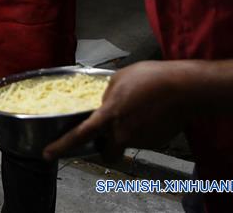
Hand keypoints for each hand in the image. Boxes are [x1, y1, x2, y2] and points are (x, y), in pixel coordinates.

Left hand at [43, 61, 192, 161]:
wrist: (184, 88)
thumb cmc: (150, 78)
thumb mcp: (119, 78)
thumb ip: (107, 94)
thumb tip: (105, 102)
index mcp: (108, 116)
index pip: (79, 136)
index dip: (61, 147)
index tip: (47, 154)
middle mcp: (122, 133)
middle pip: (107, 151)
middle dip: (106, 146)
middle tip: (110, 132)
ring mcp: (140, 141)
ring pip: (126, 143)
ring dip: (128, 132)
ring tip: (140, 110)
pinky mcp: (155, 143)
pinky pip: (143, 140)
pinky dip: (144, 130)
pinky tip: (152, 113)